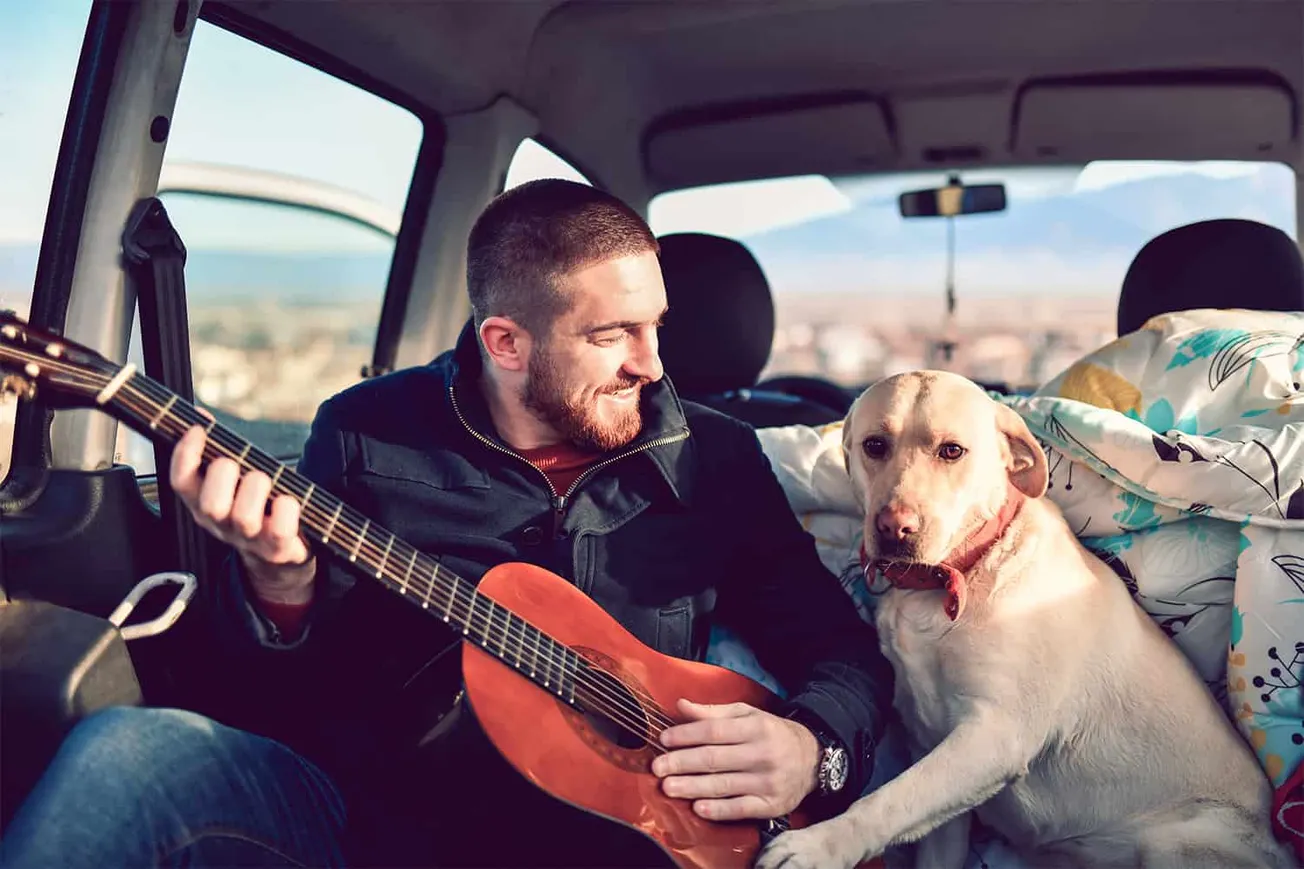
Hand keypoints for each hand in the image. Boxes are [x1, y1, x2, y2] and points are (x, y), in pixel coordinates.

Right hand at [170, 416, 315, 603]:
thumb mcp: (231, 481)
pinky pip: (280, 531)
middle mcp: (221, 524)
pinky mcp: (277, 549)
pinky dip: (286, 510)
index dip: (184, 455)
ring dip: (256, 489)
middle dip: (223, 475)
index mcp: (203, 504)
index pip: (181, 482)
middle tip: (236, 463)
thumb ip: (217, 450)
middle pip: (209, 504)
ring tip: (264, 479)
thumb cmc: (255, 506)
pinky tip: (288, 500)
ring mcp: (248, 539)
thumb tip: (202, 415)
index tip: (198, 430)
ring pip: (244, 517)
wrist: (278, 556)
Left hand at [651, 699, 819, 820]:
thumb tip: (681, 706)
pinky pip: (740, 808)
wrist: (812, 759)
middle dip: (682, 763)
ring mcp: (767, 781)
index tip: (664, 739)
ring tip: (668, 787)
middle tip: (657, 767)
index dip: (686, 735)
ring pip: (723, 785)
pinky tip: (698, 808)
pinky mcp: (770, 804)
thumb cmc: (771, 734)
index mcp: (755, 728)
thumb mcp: (747, 715)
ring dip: (692, 787)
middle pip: (715, 759)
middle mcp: (762, 754)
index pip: (714, 731)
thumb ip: (714, 712)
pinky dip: (718, 810)